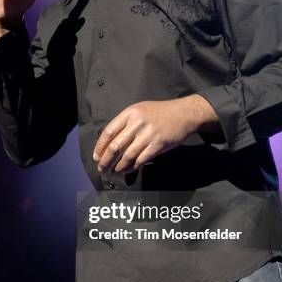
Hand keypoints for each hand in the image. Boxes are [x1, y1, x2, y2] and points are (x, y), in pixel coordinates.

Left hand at [92, 95, 218, 173]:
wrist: (184, 114)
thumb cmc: (160, 113)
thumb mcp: (140, 110)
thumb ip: (125, 123)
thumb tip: (109, 143)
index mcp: (130, 113)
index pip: (108, 132)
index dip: (100, 147)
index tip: (96, 156)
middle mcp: (137, 123)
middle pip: (115, 146)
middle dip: (106, 160)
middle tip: (102, 168)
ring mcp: (148, 134)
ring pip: (127, 156)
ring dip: (118, 166)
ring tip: (114, 171)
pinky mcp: (158, 145)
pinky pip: (141, 160)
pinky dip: (133, 167)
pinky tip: (128, 170)